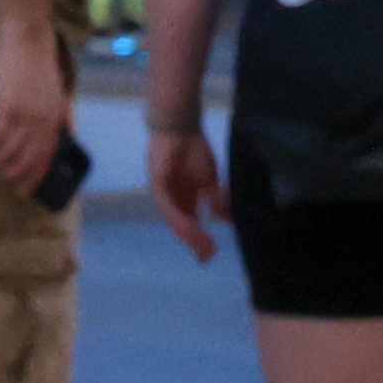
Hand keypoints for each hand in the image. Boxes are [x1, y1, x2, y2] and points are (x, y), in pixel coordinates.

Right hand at [0, 20, 65, 196]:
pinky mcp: (9, 105)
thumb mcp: (59, 91)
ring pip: (9, 150)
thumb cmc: (39, 63)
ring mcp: (27, 114)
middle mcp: (43, 120)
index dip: (35, 176)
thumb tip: (72, 133)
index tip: (24, 190)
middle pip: (27, 159)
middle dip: (14, 173)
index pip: (46, 157)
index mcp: (56, 119)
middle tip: (3, 177)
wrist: (28, 38)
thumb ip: (64, 113)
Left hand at [149, 128, 227, 259]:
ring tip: (201, 246)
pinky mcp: (157, 184)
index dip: (200, 239)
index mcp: (184, 197)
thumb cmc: (193, 148)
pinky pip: (168, 205)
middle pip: (182, 225)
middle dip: (194, 242)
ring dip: (188, 234)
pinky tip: (190, 226)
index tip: (210, 254)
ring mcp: (163, 192)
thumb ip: (215, 198)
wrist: (180, 125)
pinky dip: (179, 217)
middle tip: (207, 257)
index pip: (191, 223)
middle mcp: (172, 198)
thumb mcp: (209, 179)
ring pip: (175, 219)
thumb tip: (225, 218)